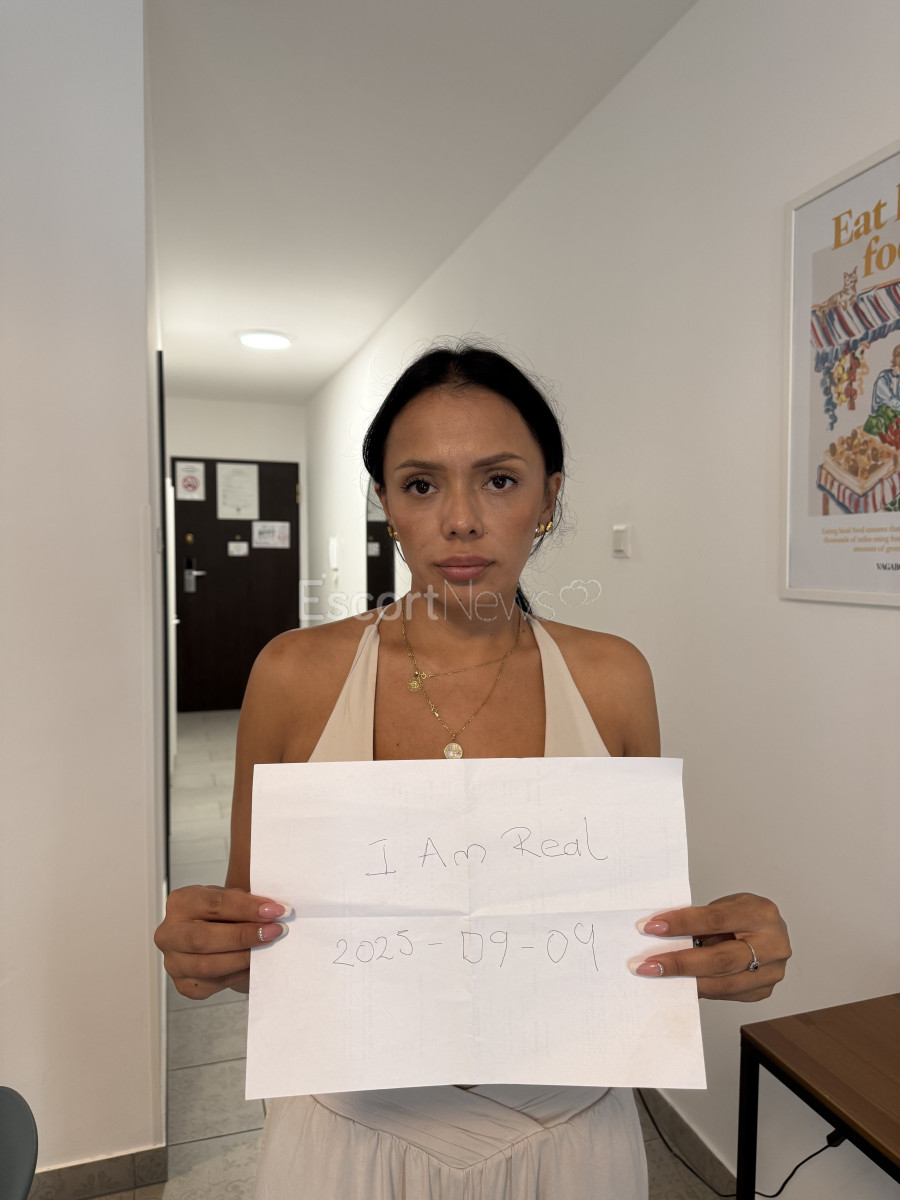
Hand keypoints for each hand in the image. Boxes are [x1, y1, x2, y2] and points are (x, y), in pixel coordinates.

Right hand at [154, 885, 289, 999]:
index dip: (247, 907)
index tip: (274, 910)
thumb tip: (273, 910)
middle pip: (203, 938)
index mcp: (180, 902)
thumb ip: (248, 900)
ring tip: (267, 948)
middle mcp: (169, 933)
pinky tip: (251, 964)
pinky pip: (212, 984)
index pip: (214, 903)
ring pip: (207, 965)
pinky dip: (236, 974)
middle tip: (274, 931)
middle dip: (243, 935)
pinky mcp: (184, 984)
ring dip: (243, 957)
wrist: (216, 935)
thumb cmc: (224, 914)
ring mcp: (173, 962)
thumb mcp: (232, 896)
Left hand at [631, 892, 790, 1000]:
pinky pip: (726, 994)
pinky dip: (700, 989)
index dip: (681, 924)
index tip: (652, 927)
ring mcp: (772, 972)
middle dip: (679, 963)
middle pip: (720, 959)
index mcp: (761, 914)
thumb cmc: (745, 915)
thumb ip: (701, 921)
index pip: (715, 920)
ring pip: (722, 983)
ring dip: (685, 981)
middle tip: (648, 964)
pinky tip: (680, 984)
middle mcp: (773, 945)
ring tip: (657, 975)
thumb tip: (663, 935)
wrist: (772, 932)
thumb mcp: (726, 906)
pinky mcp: (763, 990)